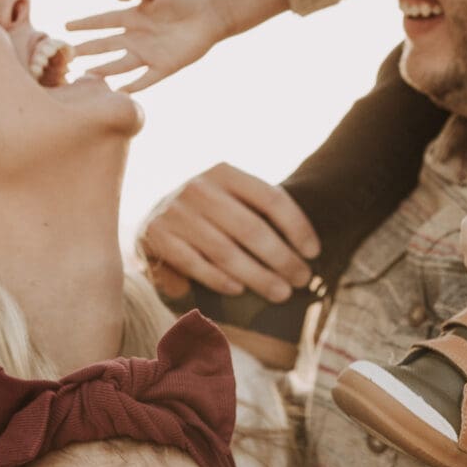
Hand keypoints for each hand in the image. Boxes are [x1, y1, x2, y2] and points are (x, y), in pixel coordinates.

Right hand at [66, 0, 229, 91]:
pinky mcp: (165, 66)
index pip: (102, 22)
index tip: (66, 27)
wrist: (212, 10)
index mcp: (133, 17)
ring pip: (120, 65)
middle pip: (106, 46)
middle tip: (68, 56)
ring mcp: (149, 53)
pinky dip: (134, 87)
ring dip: (104, 71)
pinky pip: (146, 79)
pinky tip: (120, 93)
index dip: (85, 24)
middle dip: (87, 50)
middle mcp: (137, 37)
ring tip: (86, 77)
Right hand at [140, 162, 321, 302]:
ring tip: (280, 293)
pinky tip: (239, 290)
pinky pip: (195, 263)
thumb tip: (308, 251)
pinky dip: (218, 279)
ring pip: (225, 251)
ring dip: (257, 276)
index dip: (297, 227)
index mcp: (225, 173)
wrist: (152, 216)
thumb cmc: (208, 213)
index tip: (314, 253)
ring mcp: (175, 212)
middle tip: (301, 279)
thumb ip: (262, 212)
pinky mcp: (155, 236)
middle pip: (251, 228)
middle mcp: (198, 187)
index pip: (271, 199)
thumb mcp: (232, 199)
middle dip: (281, 258)